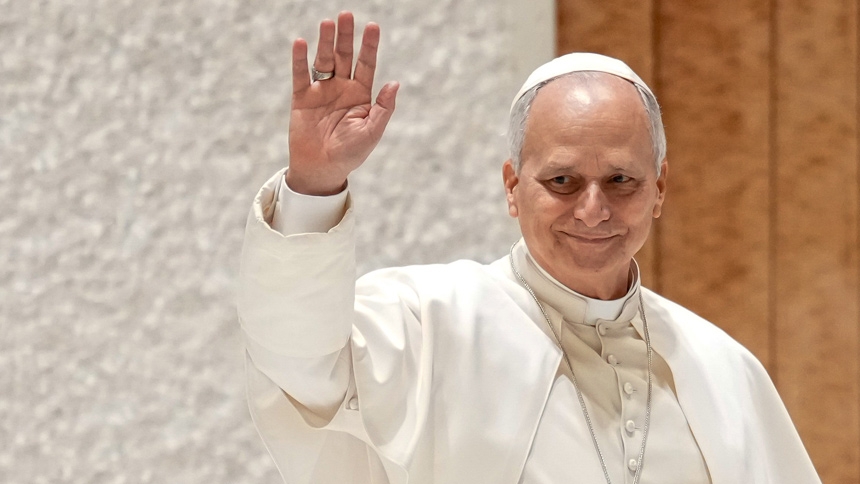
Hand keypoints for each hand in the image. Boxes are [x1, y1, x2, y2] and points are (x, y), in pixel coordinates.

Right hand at [287, 11, 398, 195]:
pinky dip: (299, 59)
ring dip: (325, 42)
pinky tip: (300, 43)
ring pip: (324, 61)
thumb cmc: (350, 154)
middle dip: (346, 36)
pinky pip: (300, 75)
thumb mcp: (372, 132)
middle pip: (344, 56)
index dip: (369, 46)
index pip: (366, 64)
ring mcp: (321, 91)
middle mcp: (341, 88)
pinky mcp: (302, 98)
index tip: (373, 26)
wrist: (322, 169)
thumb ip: (383, 108)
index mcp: (361, 95)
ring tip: (328, 23)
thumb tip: (395, 83)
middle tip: (347, 14)